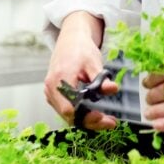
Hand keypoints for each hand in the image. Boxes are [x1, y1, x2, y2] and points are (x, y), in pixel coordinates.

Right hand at [43, 11, 118, 129]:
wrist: (70, 41)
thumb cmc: (80, 49)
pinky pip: (67, 109)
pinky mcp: (54, 96)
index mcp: (59, 79)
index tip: (102, 117)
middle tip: (110, 123)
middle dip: (90, 121)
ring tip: (107, 120)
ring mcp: (51, 93)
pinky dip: (81, 114)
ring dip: (86, 119)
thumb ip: (101, 79)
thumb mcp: (93, 62)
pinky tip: (97, 114)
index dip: (85, 116)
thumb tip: (112, 89)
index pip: (69, 108)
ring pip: (68, 115)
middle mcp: (51, 89)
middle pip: (69, 115)